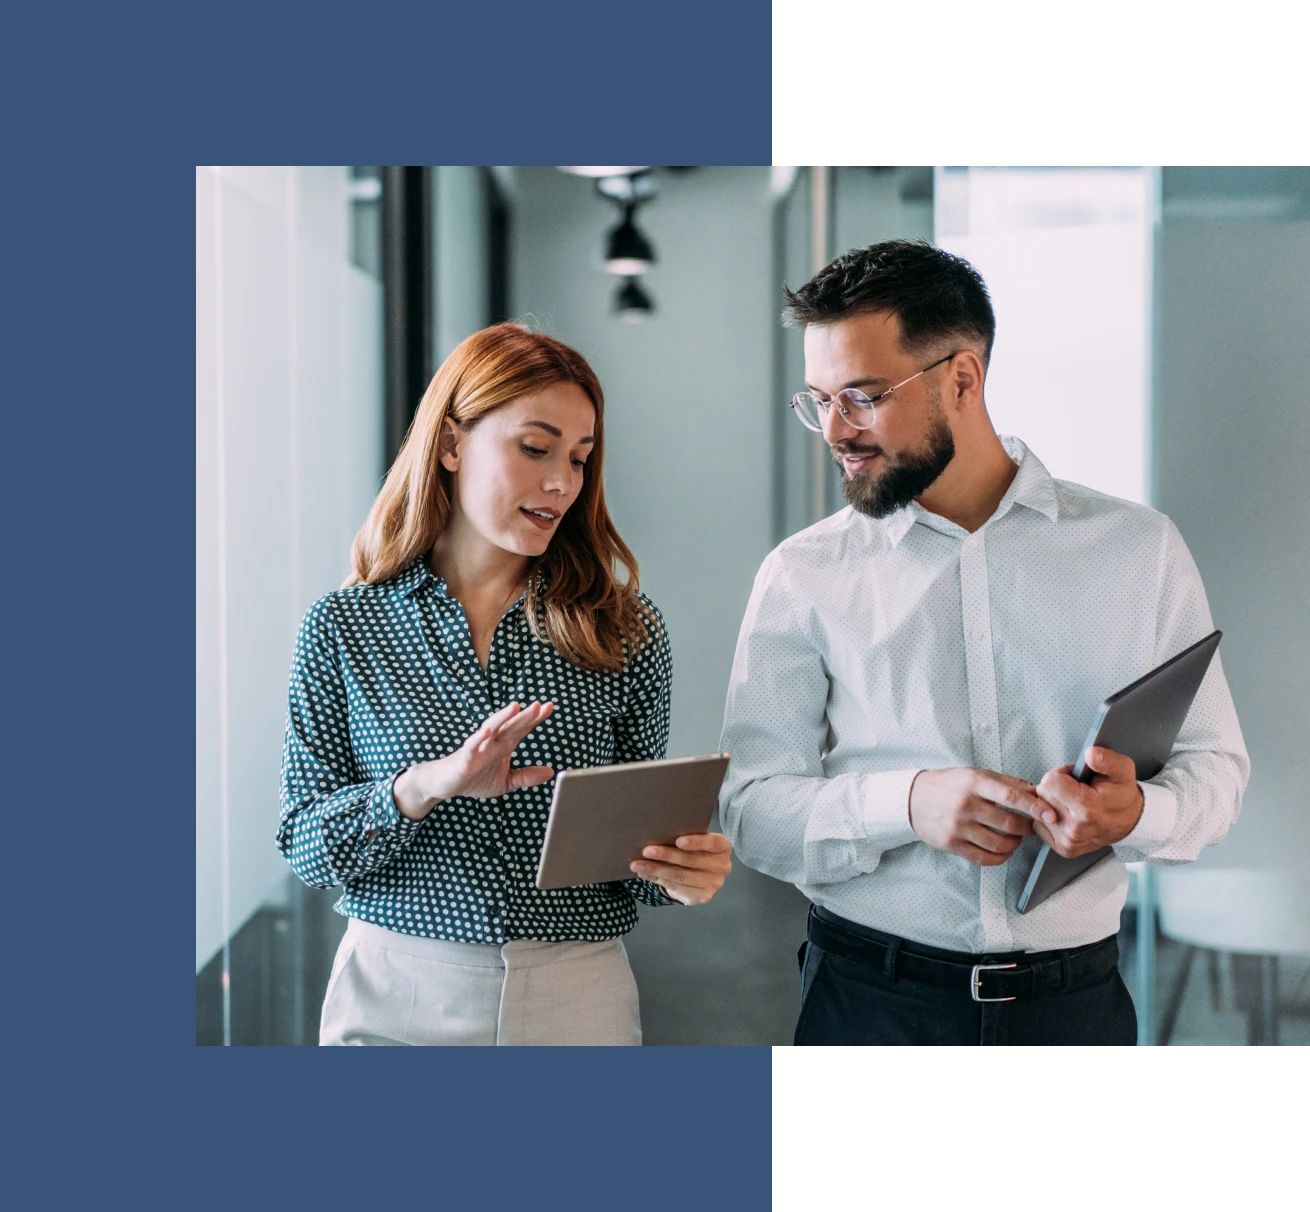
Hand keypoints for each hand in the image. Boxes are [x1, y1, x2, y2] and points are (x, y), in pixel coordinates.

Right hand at [392, 701, 555, 819]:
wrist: (445, 784)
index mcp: (503, 746)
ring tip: (516, 707)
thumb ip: (526, 776)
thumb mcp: (506, 781)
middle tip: (540, 705)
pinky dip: (479, 737)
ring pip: (492, 729)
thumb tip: (551, 772)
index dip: (535, 719)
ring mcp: (478, 747)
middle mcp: (493, 742)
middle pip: (511, 726)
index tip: (549, 707)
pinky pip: (472, 745)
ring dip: (503, 717)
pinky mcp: (465, 757)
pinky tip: (487, 730)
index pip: (522, 729)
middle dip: (525, 716)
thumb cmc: (474, 779)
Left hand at [630, 833, 732, 904]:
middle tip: (646, 851)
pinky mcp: (702, 896)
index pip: (713, 843)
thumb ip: (684, 838)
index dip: (696, 842)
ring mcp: (714, 884)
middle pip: (692, 861)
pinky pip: (677, 888)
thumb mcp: (695, 841)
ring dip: (657, 869)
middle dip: (667, 855)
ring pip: (681, 876)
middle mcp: (722, 866)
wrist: (702, 874)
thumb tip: (656, 834)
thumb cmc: (695, 849)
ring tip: (638, 864)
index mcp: (723, 847)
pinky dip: (658, 879)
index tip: (678, 841)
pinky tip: (645, 873)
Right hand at [908, 768, 1040, 866]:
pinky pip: (984, 858)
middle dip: (1027, 828)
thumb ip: (1006, 783)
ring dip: (1014, 844)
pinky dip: (1000, 857)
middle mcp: (966, 805)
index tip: (1051, 815)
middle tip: (1030, 827)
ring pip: (999, 844)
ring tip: (1014, 839)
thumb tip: (1036, 792)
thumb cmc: (948, 784)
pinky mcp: (952, 844)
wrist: (912, 798)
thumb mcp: (975, 775)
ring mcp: (958, 827)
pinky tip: (1003, 850)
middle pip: (1009, 824)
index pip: (1010, 797)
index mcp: (974, 783)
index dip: (1034, 807)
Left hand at [1031, 747, 1143, 857]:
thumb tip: (1089, 754)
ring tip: (1073, 802)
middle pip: (1042, 795)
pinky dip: (1050, 818)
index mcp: (1086, 808)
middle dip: (1055, 788)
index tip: (1075, 778)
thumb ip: (1106, 759)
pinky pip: (1040, 825)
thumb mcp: (1122, 769)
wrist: (1130, 821)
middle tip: (1075, 790)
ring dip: (1052, 803)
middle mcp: (1075, 828)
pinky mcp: (1064, 849)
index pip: (1049, 782)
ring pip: (1039, 810)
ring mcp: (1069, 841)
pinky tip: (1067, 815)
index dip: (1061, 774)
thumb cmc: (1121, 793)